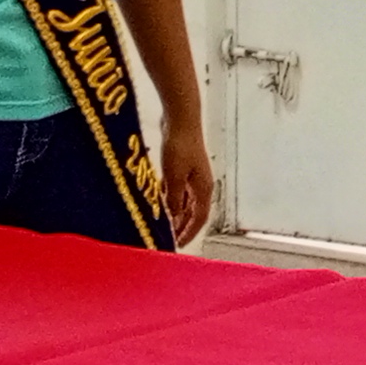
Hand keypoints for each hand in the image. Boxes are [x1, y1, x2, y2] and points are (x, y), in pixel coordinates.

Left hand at [162, 125, 216, 243]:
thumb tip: (174, 218)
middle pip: (194, 212)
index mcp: (204, 189)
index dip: (189, 233)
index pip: (199, 219)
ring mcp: (193, 175)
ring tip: (164, 225)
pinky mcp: (184, 167)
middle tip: (169, 239)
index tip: (178, 244)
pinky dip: (171, 199)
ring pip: (186, 201)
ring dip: (176, 214)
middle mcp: (201, 185)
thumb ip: (174, 200)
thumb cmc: (180, 145)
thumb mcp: (174, 177)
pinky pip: (178, 190)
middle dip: (183, 226)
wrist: (181, 119)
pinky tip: (161, 203)